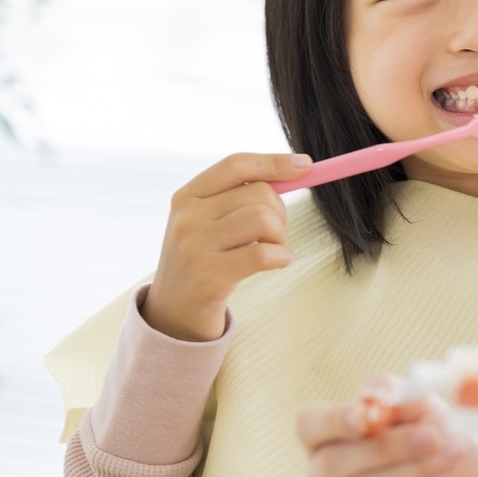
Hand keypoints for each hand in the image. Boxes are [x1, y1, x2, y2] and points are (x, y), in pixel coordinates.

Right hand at [143, 152, 309, 340]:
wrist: (172, 313)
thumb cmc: (202, 260)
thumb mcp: (206, 221)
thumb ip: (238, 196)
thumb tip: (296, 168)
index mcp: (186, 196)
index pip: (236, 165)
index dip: (274, 162)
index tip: (305, 165)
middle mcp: (187, 217)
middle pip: (259, 193)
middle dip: (280, 213)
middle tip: (273, 234)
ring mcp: (196, 246)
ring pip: (264, 220)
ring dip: (280, 237)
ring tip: (272, 249)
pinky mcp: (210, 276)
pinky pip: (263, 254)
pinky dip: (281, 257)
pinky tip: (277, 262)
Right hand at [297, 378, 477, 476]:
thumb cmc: (442, 447)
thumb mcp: (426, 410)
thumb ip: (397, 397)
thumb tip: (372, 399)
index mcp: (329, 441)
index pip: (309, 425)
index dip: (333, 419)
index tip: (369, 415)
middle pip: (331, 462)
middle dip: (386, 446)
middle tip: (431, 436)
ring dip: (412, 468)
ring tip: (448, 453)